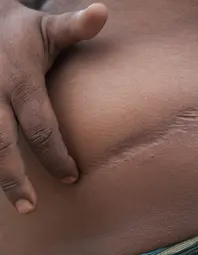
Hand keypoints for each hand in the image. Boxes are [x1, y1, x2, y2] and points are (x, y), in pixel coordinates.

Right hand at [0, 1, 107, 213]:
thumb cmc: (22, 31)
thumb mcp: (49, 28)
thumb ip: (75, 27)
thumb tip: (103, 11)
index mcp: (20, 81)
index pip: (41, 126)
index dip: (56, 154)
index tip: (72, 175)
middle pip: (2, 144)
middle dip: (14, 179)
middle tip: (30, 207)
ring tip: (13, 204)